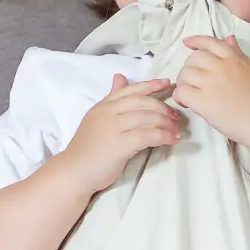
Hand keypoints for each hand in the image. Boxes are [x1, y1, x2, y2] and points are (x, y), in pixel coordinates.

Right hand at [59, 74, 180, 194]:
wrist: (73, 172)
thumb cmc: (87, 148)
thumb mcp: (97, 118)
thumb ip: (111, 99)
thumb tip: (120, 77)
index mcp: (103, 105)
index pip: (130, 90)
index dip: (151, 85)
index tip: (168, 83)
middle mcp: (108, 113)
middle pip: (142, 102)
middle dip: (163, 107)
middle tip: (176, 116)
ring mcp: (113, 128)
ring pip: (147, 117)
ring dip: (166, 123)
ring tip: (177, 130)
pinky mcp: (119, 145)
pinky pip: (147, 136)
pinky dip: (163, 136)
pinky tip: (171, 140)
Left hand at [172, 35, 249, 147]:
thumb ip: (240, 55)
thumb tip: (229, 39)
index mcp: (233, 58)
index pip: (210, 42)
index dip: (196, 41)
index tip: (187, 42)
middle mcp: (220, 67)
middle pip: (193, 58)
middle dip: (189, 68)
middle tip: (193, 81)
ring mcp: (211, 83)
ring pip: (184, 74)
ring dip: (183, 83)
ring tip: (190, 94)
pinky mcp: (203, 101)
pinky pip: (181, 92)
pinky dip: (180, 97)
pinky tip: (187, 103)